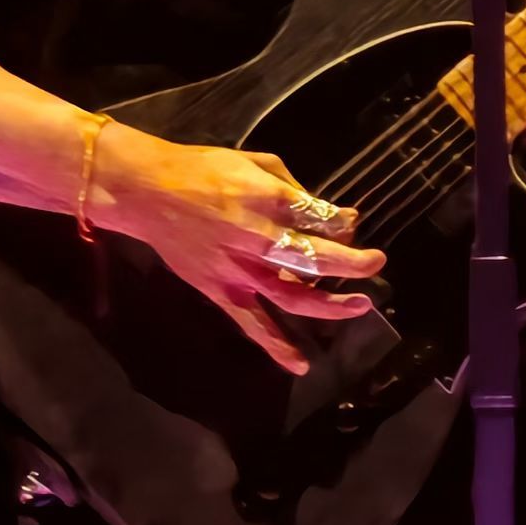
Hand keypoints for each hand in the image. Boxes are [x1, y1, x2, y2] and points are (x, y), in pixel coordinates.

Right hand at [91, 130, 386, 376]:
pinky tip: (301, 363)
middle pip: (316, 258)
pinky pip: (252, 325)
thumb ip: (291, 186)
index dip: (343, 222)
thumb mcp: (252, 161)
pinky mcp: (220, 292)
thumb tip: (327, 212)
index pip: (320, 216)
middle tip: (376, 262)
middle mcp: (258, 237)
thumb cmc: (203, 169)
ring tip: (361, 305)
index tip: (353, 223)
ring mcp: (239, 270)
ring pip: (293, 296)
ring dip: (331, 305)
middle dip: (352, 262)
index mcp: (267, 199)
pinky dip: (276, 346)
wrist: (149, 192)